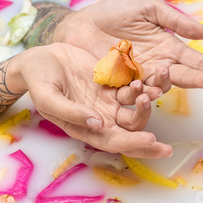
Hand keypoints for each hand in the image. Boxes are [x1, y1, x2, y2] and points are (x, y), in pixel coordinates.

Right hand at [8, 43, 171, 158]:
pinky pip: (132, 86)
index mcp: (84, 127)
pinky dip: (143, 84)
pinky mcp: (111, 82)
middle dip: (149, 140)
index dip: (133, 144)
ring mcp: (107, 99)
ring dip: (147, 103)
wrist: (38, 59)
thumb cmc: (38, 81)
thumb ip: (71, 112)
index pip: (113, 141)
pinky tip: (151, 76)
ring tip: (152, 89)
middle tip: (165, 141)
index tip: (151, 141)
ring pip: (135, 108)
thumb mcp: (48, 98)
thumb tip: (98, 124)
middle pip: (131, 132)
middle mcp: (100, 117)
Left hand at [53, 0, 202, 88]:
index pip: (194, 61)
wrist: (79, 23)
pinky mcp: (117, 86)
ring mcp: (137, 77)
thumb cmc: (111, 12)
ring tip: (164, 78)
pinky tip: (140, 88)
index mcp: (165, 47)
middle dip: (196, 80)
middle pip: (181, 77)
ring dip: (164, 85)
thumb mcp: (145, 8)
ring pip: (157, 88)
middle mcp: (155, 66)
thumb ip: (173, 20)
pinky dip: (138, 93)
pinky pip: (132, 94)